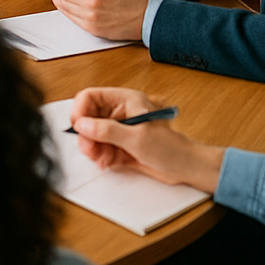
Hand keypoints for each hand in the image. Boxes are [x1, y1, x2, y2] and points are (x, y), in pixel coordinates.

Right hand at [70, 87, 223, 191]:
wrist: (186, 167)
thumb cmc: (169, 148)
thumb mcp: (136, 138)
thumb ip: (107, 131)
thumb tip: (82, 125)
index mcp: (125, 100)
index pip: (91, 96)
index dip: (81, 110)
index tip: (78, 127)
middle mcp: (120, 112)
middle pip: (89, 117)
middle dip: (87, 134)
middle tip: (89, 150)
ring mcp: (120, 129)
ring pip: (93, 134)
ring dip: (93, 147)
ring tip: (101, 159)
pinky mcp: (120, 144)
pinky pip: (101, 147)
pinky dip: (102, 155)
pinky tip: (109, 162)